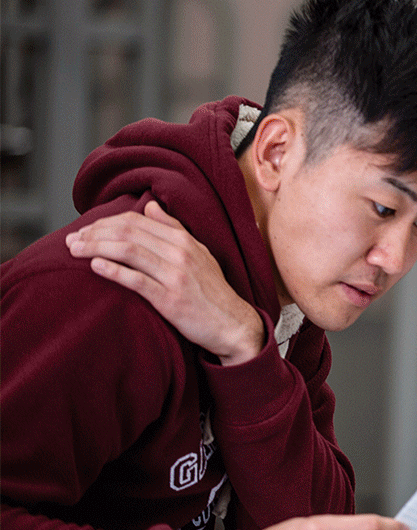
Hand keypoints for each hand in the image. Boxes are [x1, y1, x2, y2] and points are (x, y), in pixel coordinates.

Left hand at [66, 200, 264, 364]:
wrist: (232, 323)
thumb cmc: (211, 290)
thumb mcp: (198, 253)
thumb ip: (174, 229)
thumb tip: (150, 206)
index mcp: (184, 240)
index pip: (137, 221)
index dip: (106, 222)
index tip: (86, 230)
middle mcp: (181, 253)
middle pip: (128, 232)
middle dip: (95, 233)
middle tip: (72, 240)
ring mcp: (176, 275)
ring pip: (129, 251)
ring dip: (96, 248)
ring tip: (75, 251)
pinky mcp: (171, 299)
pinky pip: (137, 280)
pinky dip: (114, 270)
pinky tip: (95, 266)